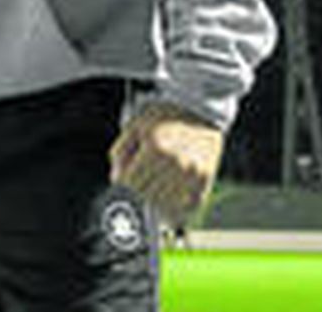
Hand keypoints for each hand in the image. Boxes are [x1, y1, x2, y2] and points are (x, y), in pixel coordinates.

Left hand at [110, 102, 224, 224]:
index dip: (120, 194)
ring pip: (169, 207)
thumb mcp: (134, 127)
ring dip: (154, 212)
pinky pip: (189, 207)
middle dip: (135, 203)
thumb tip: (116, 180)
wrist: (199, 109)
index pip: (131, 185)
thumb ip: (121, 153)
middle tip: (128, 207)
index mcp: (155, 149)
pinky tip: (165, 212)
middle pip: (148, 198)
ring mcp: (194, 174)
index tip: (115, 200)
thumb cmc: (162, 116)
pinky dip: (176, 213)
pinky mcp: (206, 180)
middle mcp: (177, 163)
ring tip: (145, 212)